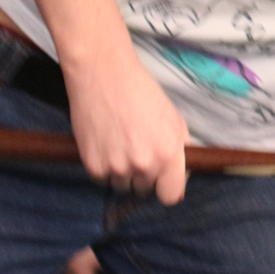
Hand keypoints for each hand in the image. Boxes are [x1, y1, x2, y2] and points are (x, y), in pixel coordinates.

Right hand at [63, 47, 189, 204]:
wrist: (103, 76)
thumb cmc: (142, 93)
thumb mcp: (174, 119)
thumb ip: (180, 150)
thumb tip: (181, 177)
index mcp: (169, 154)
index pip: (171, 196)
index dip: (166, 188)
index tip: (162, 180)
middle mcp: (144, 165)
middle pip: (145, 190)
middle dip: (144, 175)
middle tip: (137, 149)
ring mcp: (117, 168)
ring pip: (122, 186)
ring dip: (122, 172)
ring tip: (120, 143)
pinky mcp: (93, 167)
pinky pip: (102, 179)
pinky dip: (104, 167)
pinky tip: (106, 143)